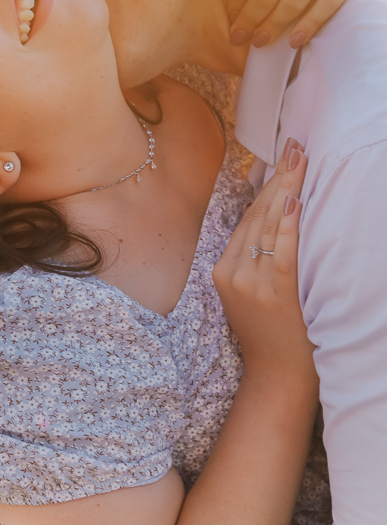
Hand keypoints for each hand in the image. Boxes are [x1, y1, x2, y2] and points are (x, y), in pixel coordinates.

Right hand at [212, 139, 316, 389]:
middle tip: (296, 146)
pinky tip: (296, 200)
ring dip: (287, 189)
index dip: (267, 184)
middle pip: (258, 214)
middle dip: (279, 177)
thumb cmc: (269, 334)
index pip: (248, 217)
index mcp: (223, 268)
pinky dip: (289, 223)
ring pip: (269, 226)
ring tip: (300, 161)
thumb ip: (252, 259)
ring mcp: (251, 283)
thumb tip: (273, 217)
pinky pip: (282, 250)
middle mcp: (232, 271)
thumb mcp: (247, 294)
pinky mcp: (274, 293)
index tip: (283, 157)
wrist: (275, 377)